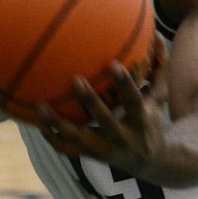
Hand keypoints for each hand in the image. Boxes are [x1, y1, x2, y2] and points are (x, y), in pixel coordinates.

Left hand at [36, 33, 168, 175]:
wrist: (149, 162)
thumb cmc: (150, 120)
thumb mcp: (159, 98)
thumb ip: (159, 69)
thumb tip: (159, 36)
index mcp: (141, 121)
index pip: (134, 101)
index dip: (124, 84)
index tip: (113, 64)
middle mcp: (123, 138)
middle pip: (105, 120)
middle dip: (90, 102)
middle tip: (75, 79)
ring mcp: (105, 150)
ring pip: (79, 139)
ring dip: (59, 124)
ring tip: (40, 105)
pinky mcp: (90, 156)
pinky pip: (67, 150)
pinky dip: (51, 137)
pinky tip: (38, 122)